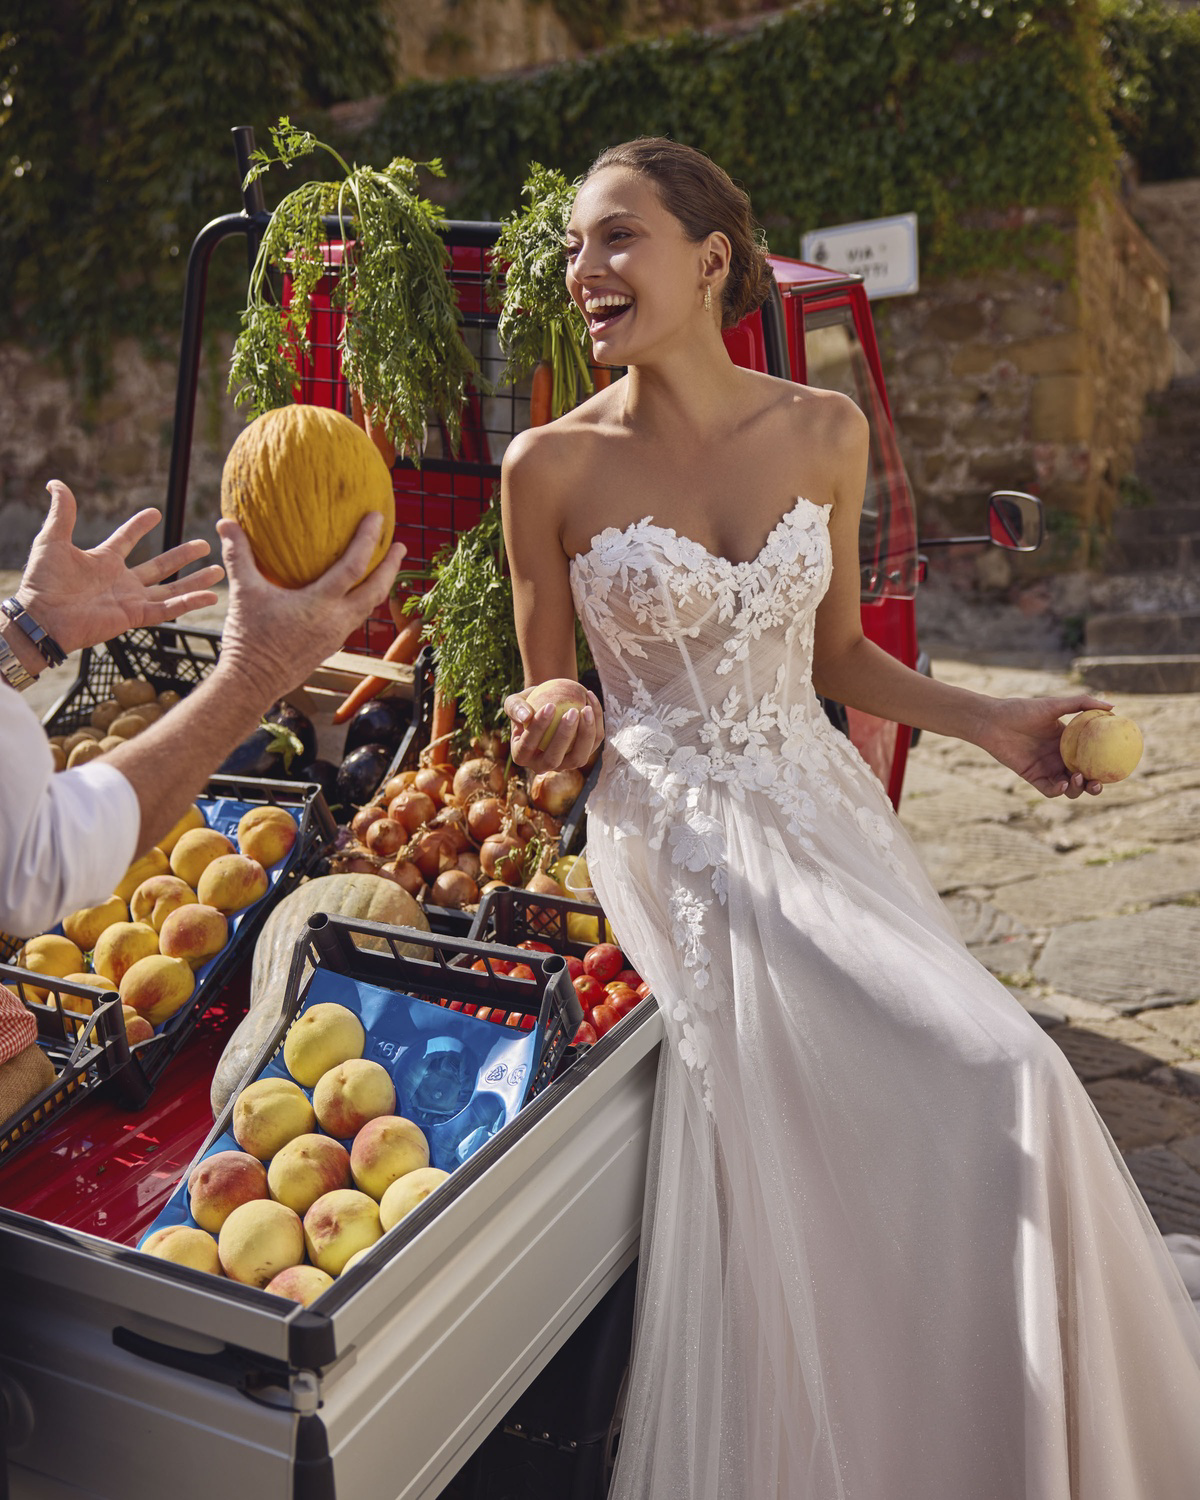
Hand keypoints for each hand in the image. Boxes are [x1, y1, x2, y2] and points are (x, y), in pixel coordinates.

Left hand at [16, 481, 224, 653]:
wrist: (43, 617)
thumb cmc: (43, 582)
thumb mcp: (52, 540)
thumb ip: (62, 513)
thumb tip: (57, 483)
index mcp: (103, 561)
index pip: (127, 539)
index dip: (140, 525)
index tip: (155, 513)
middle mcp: (121, 581)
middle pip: (160, 565)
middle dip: (182, 555)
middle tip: (204, 544)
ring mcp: (130, 599)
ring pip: (171, 588)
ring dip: (195, 580)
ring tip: (219, 570)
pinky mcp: (135, 616)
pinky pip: (168, 609)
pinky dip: (190, 603)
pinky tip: (211, 596)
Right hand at [215, 513, 404, 698]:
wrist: (252, 684)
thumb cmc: (248, 639)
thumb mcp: (243, 593)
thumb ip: (238, 556)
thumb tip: (225, 522)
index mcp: (320, 605)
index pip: (353, 566)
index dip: (368, 540)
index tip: (378, 518)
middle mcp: (336, 621)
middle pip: (375, 590)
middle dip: (391, 566)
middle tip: (401, 545)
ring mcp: (336, 636)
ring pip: (368, 607)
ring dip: (380, 585)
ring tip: (384, 567)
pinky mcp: (331, 646)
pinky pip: (355, 619)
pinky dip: (362, 601)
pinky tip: (354, 594)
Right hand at [504, 686, 604, 772]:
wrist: (547, 705)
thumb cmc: (528, 703)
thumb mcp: (515, 701)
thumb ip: (514, 707)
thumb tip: (525, 716)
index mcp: (521, 755)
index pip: (528, 745)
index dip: (538, 727)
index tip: (550, 705)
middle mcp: (542, 766)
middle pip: (554, 759)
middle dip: (564, 737)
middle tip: (572, 711)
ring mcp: (565, 764)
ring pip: (578, 758)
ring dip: (585, 735)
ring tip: (586, 709)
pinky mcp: (584, 754)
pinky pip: (594, 742)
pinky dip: (596, 722)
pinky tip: (591, 700)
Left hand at [977, 693, 1114, 797]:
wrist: (993, 721)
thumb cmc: (1021, 709)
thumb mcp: (1054, 704)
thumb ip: (1082, 704)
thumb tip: (1113, 707)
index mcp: (1069, 742)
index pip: (1093, 758)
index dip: (1105, 766)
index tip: (1117, 768)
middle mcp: (1060, 757)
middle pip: (1084, 778)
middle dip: (1094, 786)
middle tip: (1099, 784)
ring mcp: (1047, 768)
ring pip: (1068, 788)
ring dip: (1077, 789)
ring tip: (1079, 778)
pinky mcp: (1032, 776)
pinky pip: (1049, 790)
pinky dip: (1058, 790)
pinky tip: (1062, 783)